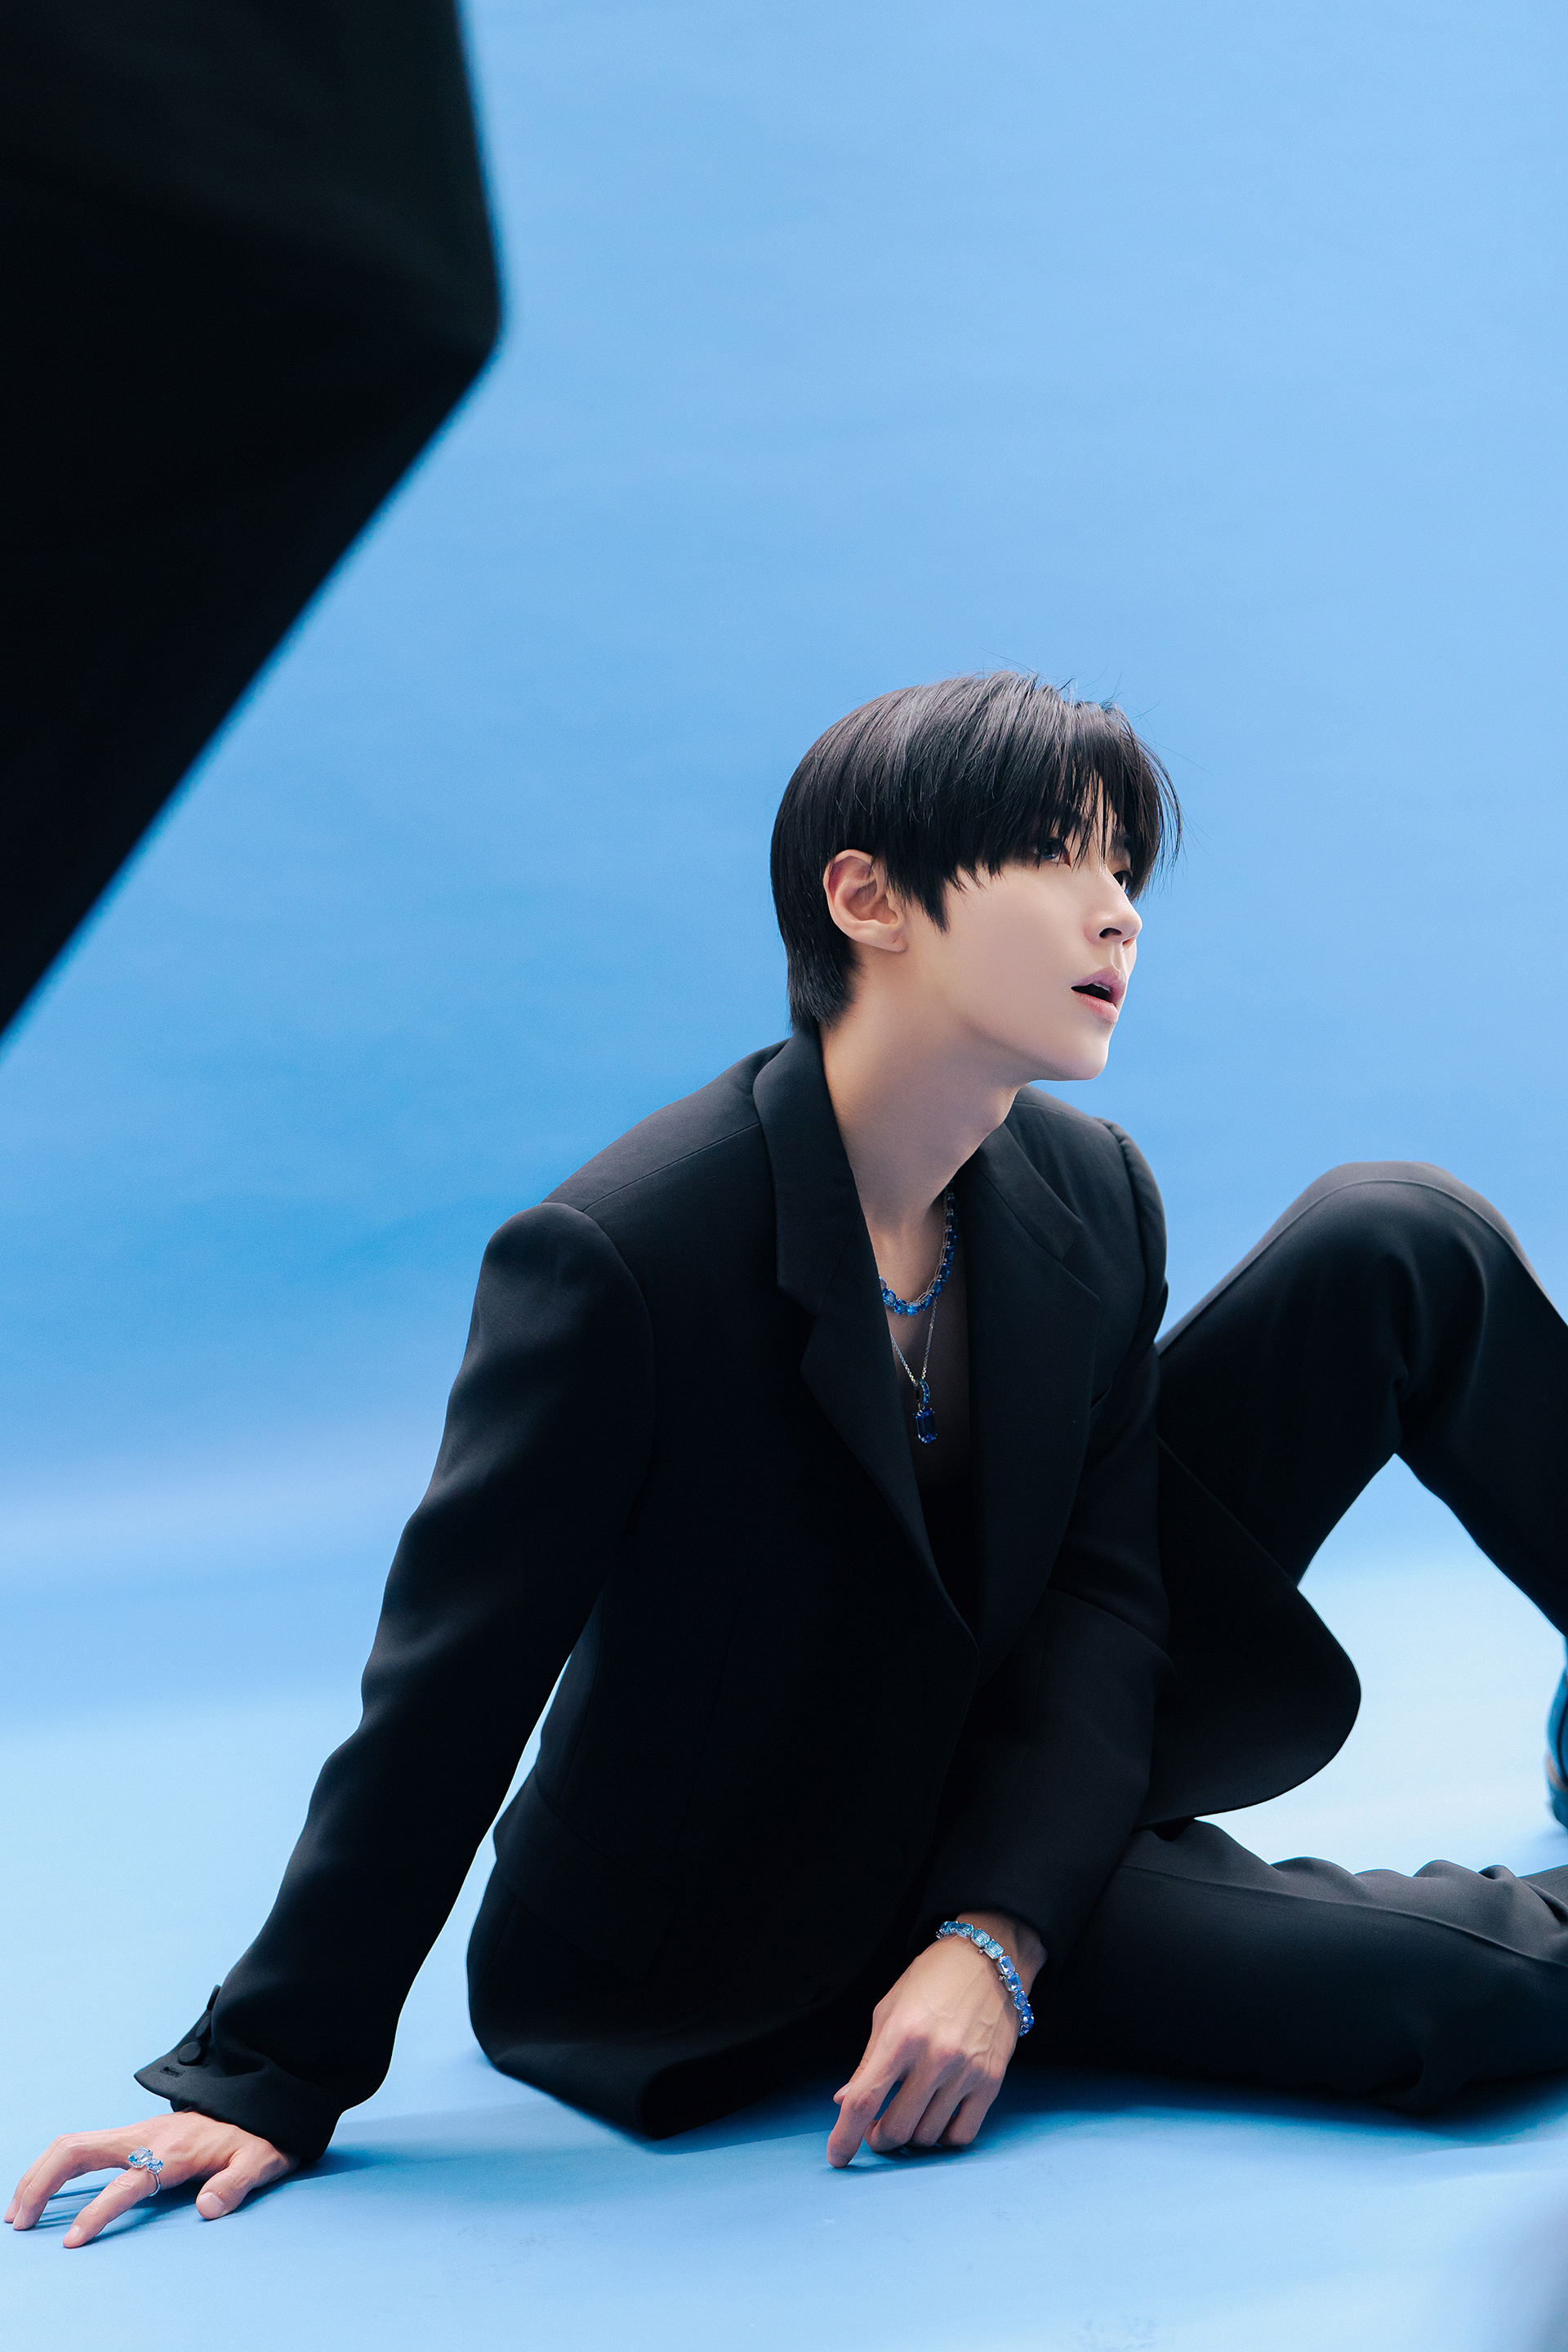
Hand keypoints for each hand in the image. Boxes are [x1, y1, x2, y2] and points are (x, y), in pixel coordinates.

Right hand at [6, 2114, 295, 2247]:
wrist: (257, 2104)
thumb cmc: (258, 2138)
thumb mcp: (261, 2161)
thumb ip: (237, 2183)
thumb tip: (207, 2209)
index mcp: (174, 2149)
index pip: (127, 2182)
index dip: (99, 2211)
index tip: (72, 2241)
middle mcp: (146, 2136)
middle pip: (79, 2149)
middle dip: (42, 2182)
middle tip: (19, 2221)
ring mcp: (136, 2132)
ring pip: (74, 2144)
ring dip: (40, 2174)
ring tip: (17, 2211)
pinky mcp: (132, 2135)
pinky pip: (83, 2146)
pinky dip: (53, 2167)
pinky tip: (41, 2191)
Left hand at [826, 1910, 1042, 2166]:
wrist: (989, 1959)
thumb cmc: (933, 1979)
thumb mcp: (888, 2010)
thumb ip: (868, 2061)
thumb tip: (844, 2101)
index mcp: (901, 2036)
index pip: (865, 2099)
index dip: (845, 2136)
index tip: (837, 2156)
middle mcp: (935, 2057)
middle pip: (897, 2128)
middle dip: (879, 2138)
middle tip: (876, 2127)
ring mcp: (966, 2072)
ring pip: (928, 2136)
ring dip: (910, 2137)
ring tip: (907, 2115)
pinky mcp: (991, 2082)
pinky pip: (963, 2134)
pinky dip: (943, 2138)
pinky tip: (935, 2119)